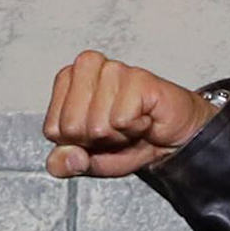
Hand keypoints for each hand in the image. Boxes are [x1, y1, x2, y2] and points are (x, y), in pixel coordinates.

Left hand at [41, 51, 217, 178]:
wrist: (176, 138)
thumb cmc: (133, 139)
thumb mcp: (91, 159)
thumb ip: (66, 163)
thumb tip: (66, 158)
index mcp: (67, 81)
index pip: (53, 128)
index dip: (78, 143)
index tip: (98, 135)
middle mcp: (87, 68)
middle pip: (72, 126)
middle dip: (97, 140)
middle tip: (117, 130)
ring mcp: (113, 69)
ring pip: (96, 123)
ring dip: (118, 135)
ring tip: (131, 123)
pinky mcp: (138, 78)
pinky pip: (121, 119)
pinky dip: (136, 129)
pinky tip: (145, 118)